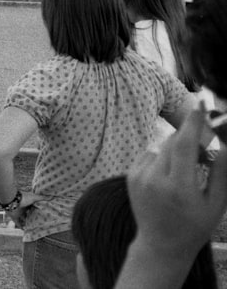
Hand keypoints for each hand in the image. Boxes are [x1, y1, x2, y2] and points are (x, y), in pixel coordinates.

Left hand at [6, 192, 42, 227]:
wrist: (11, 200)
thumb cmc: (23, 198)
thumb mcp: (34, 197)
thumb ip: (42, 198)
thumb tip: (52, 197)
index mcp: (27, 203)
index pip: (33, 207)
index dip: (37, 210)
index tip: (43, 215)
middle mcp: (23, 208)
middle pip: (29, 214)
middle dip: (33, 218)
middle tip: (39, 223)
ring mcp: (18, 213)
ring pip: (23, 219)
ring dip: (27, 223)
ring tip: (34, 228)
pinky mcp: (14, 217)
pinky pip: (18, 223)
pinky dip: (21, 226)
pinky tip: (25, 230)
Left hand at [127, 105, 226, 260]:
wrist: (161, 243)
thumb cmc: (194, 225)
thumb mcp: (216, 203)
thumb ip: (221, 172)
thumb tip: (225, 144)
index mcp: (178, 187)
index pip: (184, 145)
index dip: (193, 122)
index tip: (200, 104)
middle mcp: (155, 179)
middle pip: (174, 142)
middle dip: (192, 140)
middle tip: (206, 155)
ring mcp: (139, 176)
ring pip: (163, 147)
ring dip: (177, 152)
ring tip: (187, 174)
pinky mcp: (130, 175)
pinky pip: (151, 154)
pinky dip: (163, 159)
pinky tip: (169, 179)